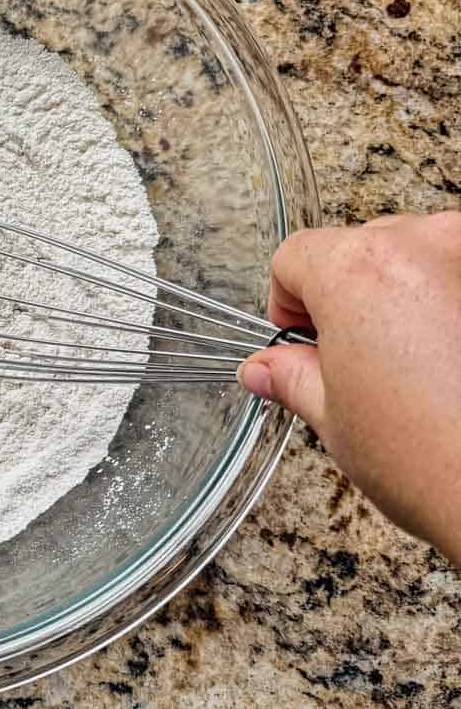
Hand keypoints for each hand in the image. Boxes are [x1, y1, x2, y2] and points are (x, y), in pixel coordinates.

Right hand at [237, 212, 460, 563]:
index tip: (299, 338)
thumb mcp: (335, 419)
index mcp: (356, 272)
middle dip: (347, 299)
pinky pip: (457, 280)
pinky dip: (448, 306)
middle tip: (353, 361)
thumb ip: (293, 377)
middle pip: (358, 249)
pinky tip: (448, 361)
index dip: (286, 303)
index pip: (295, 256)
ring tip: (411, 366)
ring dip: (403, 297)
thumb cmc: (433, 460)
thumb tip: (266, 369)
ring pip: (416, 257)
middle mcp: (420, 248)